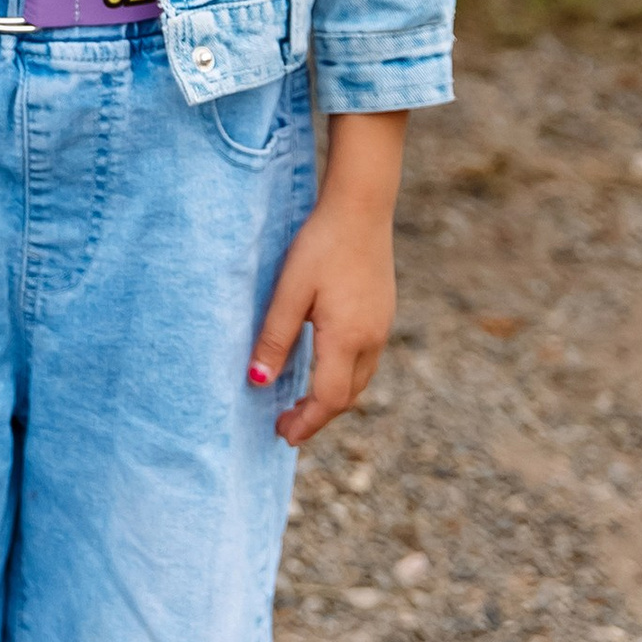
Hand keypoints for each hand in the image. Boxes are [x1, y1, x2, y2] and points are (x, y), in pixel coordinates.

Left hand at [249, 107, 404, 447]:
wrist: (362, 207)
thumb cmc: (321, 245)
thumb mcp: (290, 292)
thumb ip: (275, 338)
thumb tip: (258, 381)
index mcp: (347, 338)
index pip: (329, 399)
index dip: (306, 422)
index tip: (283, 434)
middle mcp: (371, 339)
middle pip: (347, 396)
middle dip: (318, 416)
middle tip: (287, 425)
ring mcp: (382, 326)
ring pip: (359, 379)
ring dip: (333, 398)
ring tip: (303, 403)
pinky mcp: (383, 312)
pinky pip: (365, 360)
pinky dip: (344, 376)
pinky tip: (324, 367)